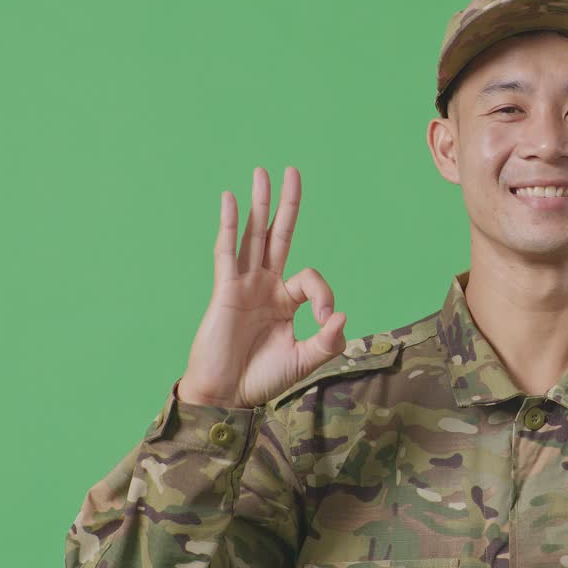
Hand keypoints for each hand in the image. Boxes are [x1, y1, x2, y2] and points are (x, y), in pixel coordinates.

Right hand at [178, 167, 347, 407]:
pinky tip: (229, 198)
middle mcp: (265, 286)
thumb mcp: (305, 360)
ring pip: (252, 235)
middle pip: (278, 235)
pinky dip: (228, 224)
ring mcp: (243, 285)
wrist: (227, 396)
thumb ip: (327, 340)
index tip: (328, 320)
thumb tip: (342, 314)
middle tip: (292, 171)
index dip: (326, 294)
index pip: (312, 279)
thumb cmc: (262, 378)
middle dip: (286, 204)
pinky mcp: (224, 291)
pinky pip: (226, 252)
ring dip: (258, 204)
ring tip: (261, 172)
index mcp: (286, 300)